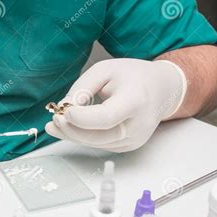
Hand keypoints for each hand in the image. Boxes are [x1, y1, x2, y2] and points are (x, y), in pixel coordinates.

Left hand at [45, 58, 186, 152]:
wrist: (162, 90)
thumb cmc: (133, 77)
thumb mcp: (106, 70)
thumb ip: (83, 87)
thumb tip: (64, 107)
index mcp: (136, 100)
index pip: (107, 117)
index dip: (83, 118)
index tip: (65, 112)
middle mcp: (138, 125)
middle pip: (99, 136)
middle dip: (72, 130)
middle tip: (54, 119)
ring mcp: (134, 139)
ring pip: (96, 144)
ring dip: (73, 136)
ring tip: (55, 124)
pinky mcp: (128, 146)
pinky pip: (100, 145)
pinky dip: (82, 138)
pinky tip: (69, 129)